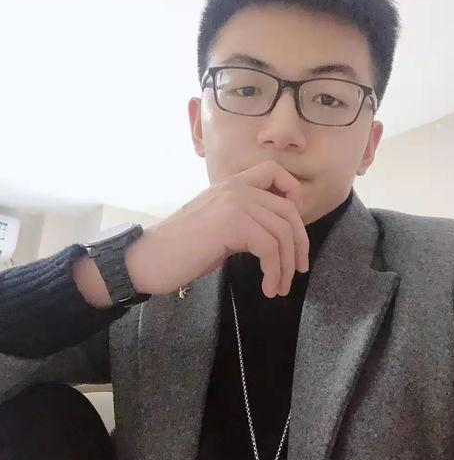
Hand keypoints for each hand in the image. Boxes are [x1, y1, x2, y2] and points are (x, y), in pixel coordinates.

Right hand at [126, 160, 309, 297]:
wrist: (147, 259)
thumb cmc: (180, 249)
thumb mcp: (218, 226)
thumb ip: (245, 221)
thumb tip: (275, 237)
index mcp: (231, 184)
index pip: (274, 171)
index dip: (294, 193)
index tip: (295, 225)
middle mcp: (236, 187)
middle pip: (287, 209)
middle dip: (299, 243)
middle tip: (298, 269)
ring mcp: (235, 203)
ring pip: (282, 232)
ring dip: (286, 266)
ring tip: (279, 287)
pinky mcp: (232, 223)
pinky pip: (270, 248)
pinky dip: (274, 272)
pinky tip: (267, 288)